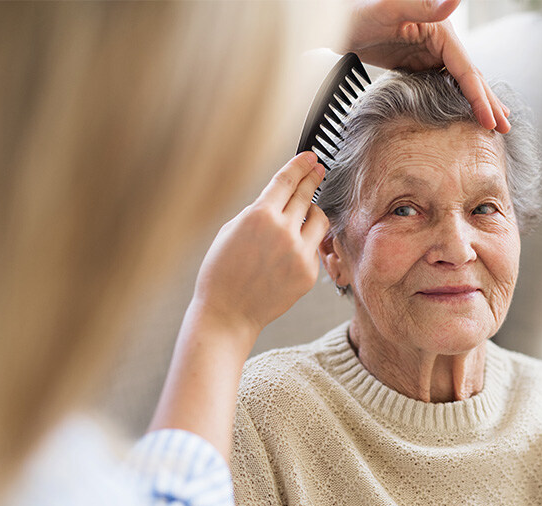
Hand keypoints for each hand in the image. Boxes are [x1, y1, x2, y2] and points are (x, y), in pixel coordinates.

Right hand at [192, 152, 328, 340]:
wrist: (228, 312)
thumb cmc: (222, 274)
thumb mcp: (231, 230)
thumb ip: (257, 212)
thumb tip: (278, 200)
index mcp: (259, 216)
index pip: (287, 180)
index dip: (300, 165)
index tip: (310, 157)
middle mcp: (283, 231)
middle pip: (306, 195)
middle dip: (313, 178)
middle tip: (318, 169)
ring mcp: (299, 253)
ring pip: (320, 220)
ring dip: (314, 212)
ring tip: (306, 213)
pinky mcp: (309, 272)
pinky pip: (314, 247)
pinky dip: (306, 243)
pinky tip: (290, 251)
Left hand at [342, 0, 509, 132]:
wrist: (338, 20)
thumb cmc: (359, 10)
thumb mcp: (390, 8)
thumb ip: (423, 5)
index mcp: (441, 32)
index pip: (467, 71)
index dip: (480, 98)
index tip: (491, 121)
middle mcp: (441, 41)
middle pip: (470, 77)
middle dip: (488, 103)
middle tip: (505, 128)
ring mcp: (430, 52)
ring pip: (460, 82)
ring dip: (477, 102)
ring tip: (494, 121)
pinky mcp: (418, 62)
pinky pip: (443, 84)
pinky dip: (457, 99)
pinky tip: (464, 111)